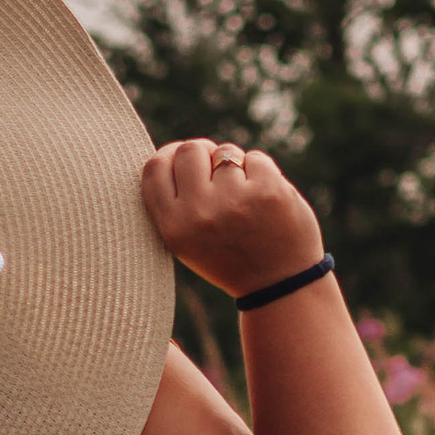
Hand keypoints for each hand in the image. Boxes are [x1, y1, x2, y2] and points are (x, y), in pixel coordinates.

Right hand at [139, 139, 322, 299]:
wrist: (279, 285)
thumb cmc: (230, 258)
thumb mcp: (188, 242)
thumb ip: (176, 202)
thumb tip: (174, 152)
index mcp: (174, 227)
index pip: (156, 168)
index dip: (169, 154)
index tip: (180, 155)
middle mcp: (200, 212)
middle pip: (191, 150)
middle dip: (204, 154)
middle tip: (218, 172)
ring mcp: (235, 199)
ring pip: (226, 152)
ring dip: (235, 166)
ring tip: (244, 195)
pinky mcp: (268, 190)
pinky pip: (256, 158)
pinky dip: (261, 173)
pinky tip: (265, 199)